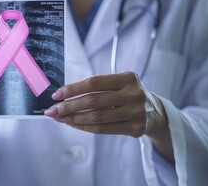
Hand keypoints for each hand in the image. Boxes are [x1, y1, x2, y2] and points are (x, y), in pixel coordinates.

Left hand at [44, 72, 165, 136]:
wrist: (155, 111)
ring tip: (60, 119)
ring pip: (97, 117)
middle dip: (68, 106)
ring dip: (73, 119)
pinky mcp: (136, 128)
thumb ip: (97, 88)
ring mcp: (136, 112)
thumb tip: (64, 96)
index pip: (94, 82)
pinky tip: (73, 124)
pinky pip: (103, 129)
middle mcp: (134, 94)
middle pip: (93, 101)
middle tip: (52, 110)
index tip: (56, 95)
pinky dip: (85, 127)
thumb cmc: (129, 94)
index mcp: (128, 78)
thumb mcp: (120, 84)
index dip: (73, 88)